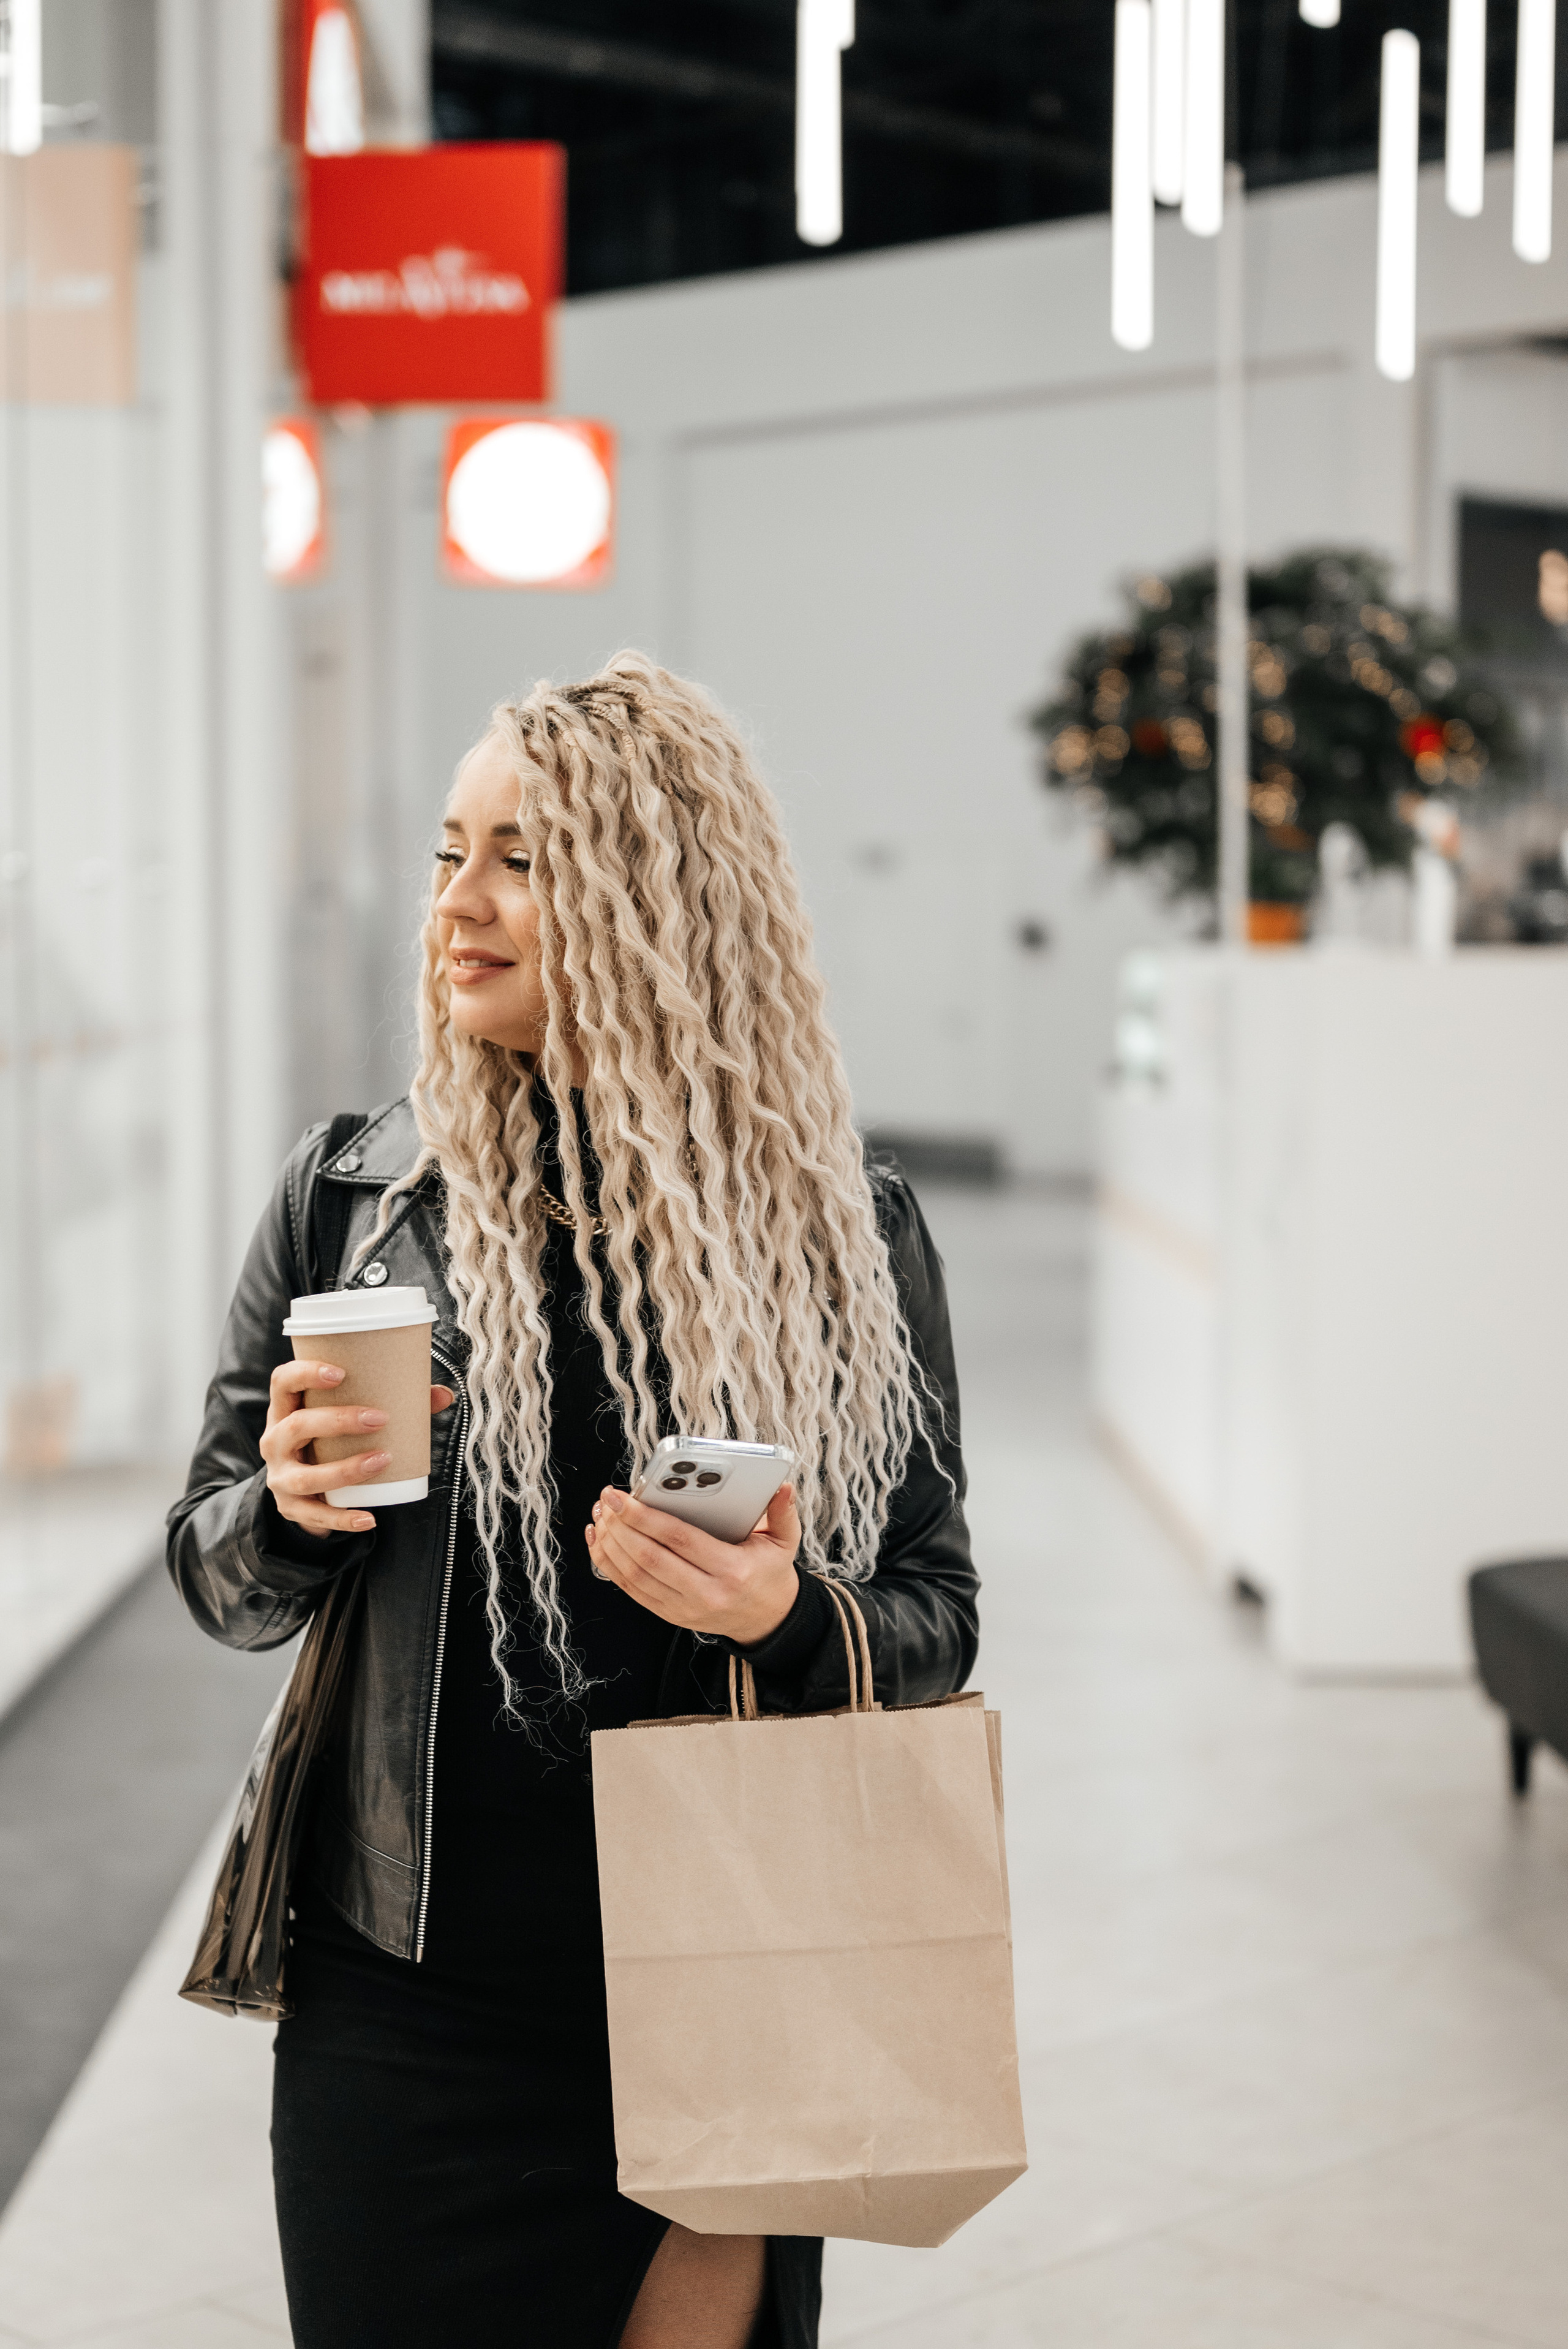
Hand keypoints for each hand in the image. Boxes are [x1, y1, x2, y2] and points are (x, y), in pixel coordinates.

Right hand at [261, 1359, 454, 1539]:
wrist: (304, 1491)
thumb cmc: (330, 1442)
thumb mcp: (346, 1421)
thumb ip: (395, 1403)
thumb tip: (444, 1394)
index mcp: (285, 1410)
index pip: (282, 1382)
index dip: (305, 1373)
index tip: (340, 1372)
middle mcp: (275, 1441)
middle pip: (296, 1426)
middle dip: (337, 1420)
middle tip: (378, 1418)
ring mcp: (280, 1477)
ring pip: (306, 1476)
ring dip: (345, 1469)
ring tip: (382, 1460)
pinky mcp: (291, 1508)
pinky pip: (316, 1515)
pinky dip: (344, 1518)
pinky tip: (369, 1518)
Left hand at [586, 1483, 801, 1646]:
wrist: (766, 1618)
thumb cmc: (769, 1571)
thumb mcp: (784, 1541)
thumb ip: (783, 1511)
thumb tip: (782, 1486)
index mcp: (732, 1570)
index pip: (680, 1540)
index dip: (646, 1517)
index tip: (623, 1496)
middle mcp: (706, 1594)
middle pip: (650, 1558)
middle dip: (621, 1526)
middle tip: (607, 1500)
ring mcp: (684, 1609)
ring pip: (635, 1576)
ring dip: (611, 1544)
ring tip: (601, 1515)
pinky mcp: (670, 1615)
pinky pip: (631, 1590)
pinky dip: (609, 1565)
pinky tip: (600, 1540)